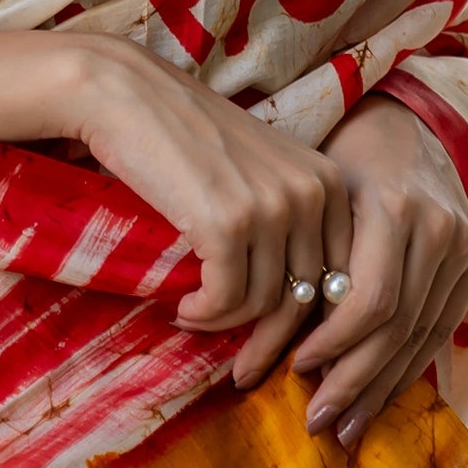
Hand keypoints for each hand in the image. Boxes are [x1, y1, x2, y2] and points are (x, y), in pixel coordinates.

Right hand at [66, 40, 339, 382]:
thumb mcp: (258, 175)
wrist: (126, 95)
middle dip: (276, 345)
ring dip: (226, 325)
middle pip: (310, 299)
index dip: (312, 324)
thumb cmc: (185, 139)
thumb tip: (297, 310)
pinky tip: (182, 308)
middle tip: (244, 373)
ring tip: (196, 318)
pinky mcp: (229, 222)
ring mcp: (273, 206)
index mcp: (329, 181)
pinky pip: (227, 299)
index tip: (280, 348)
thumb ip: (287, 225)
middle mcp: (312, 192)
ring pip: (266, 305)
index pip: (342, 276)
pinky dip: (204, 315)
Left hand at [286, 94, 467, 455]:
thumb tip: (277, 340)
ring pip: (422, 337)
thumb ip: (312, 260)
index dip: (334, 344)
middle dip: (354, 382)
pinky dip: (408, 367)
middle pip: (398, 328)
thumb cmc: (341, 163)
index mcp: (395, 206)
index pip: (371, 301)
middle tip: (316, 421)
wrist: (404, 125)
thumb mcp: (320, 198)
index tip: (295, 370)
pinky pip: (440, 329)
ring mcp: (465, 246)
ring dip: (382, 389)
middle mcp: (440, 228)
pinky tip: (379, 397)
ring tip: (346, 426)